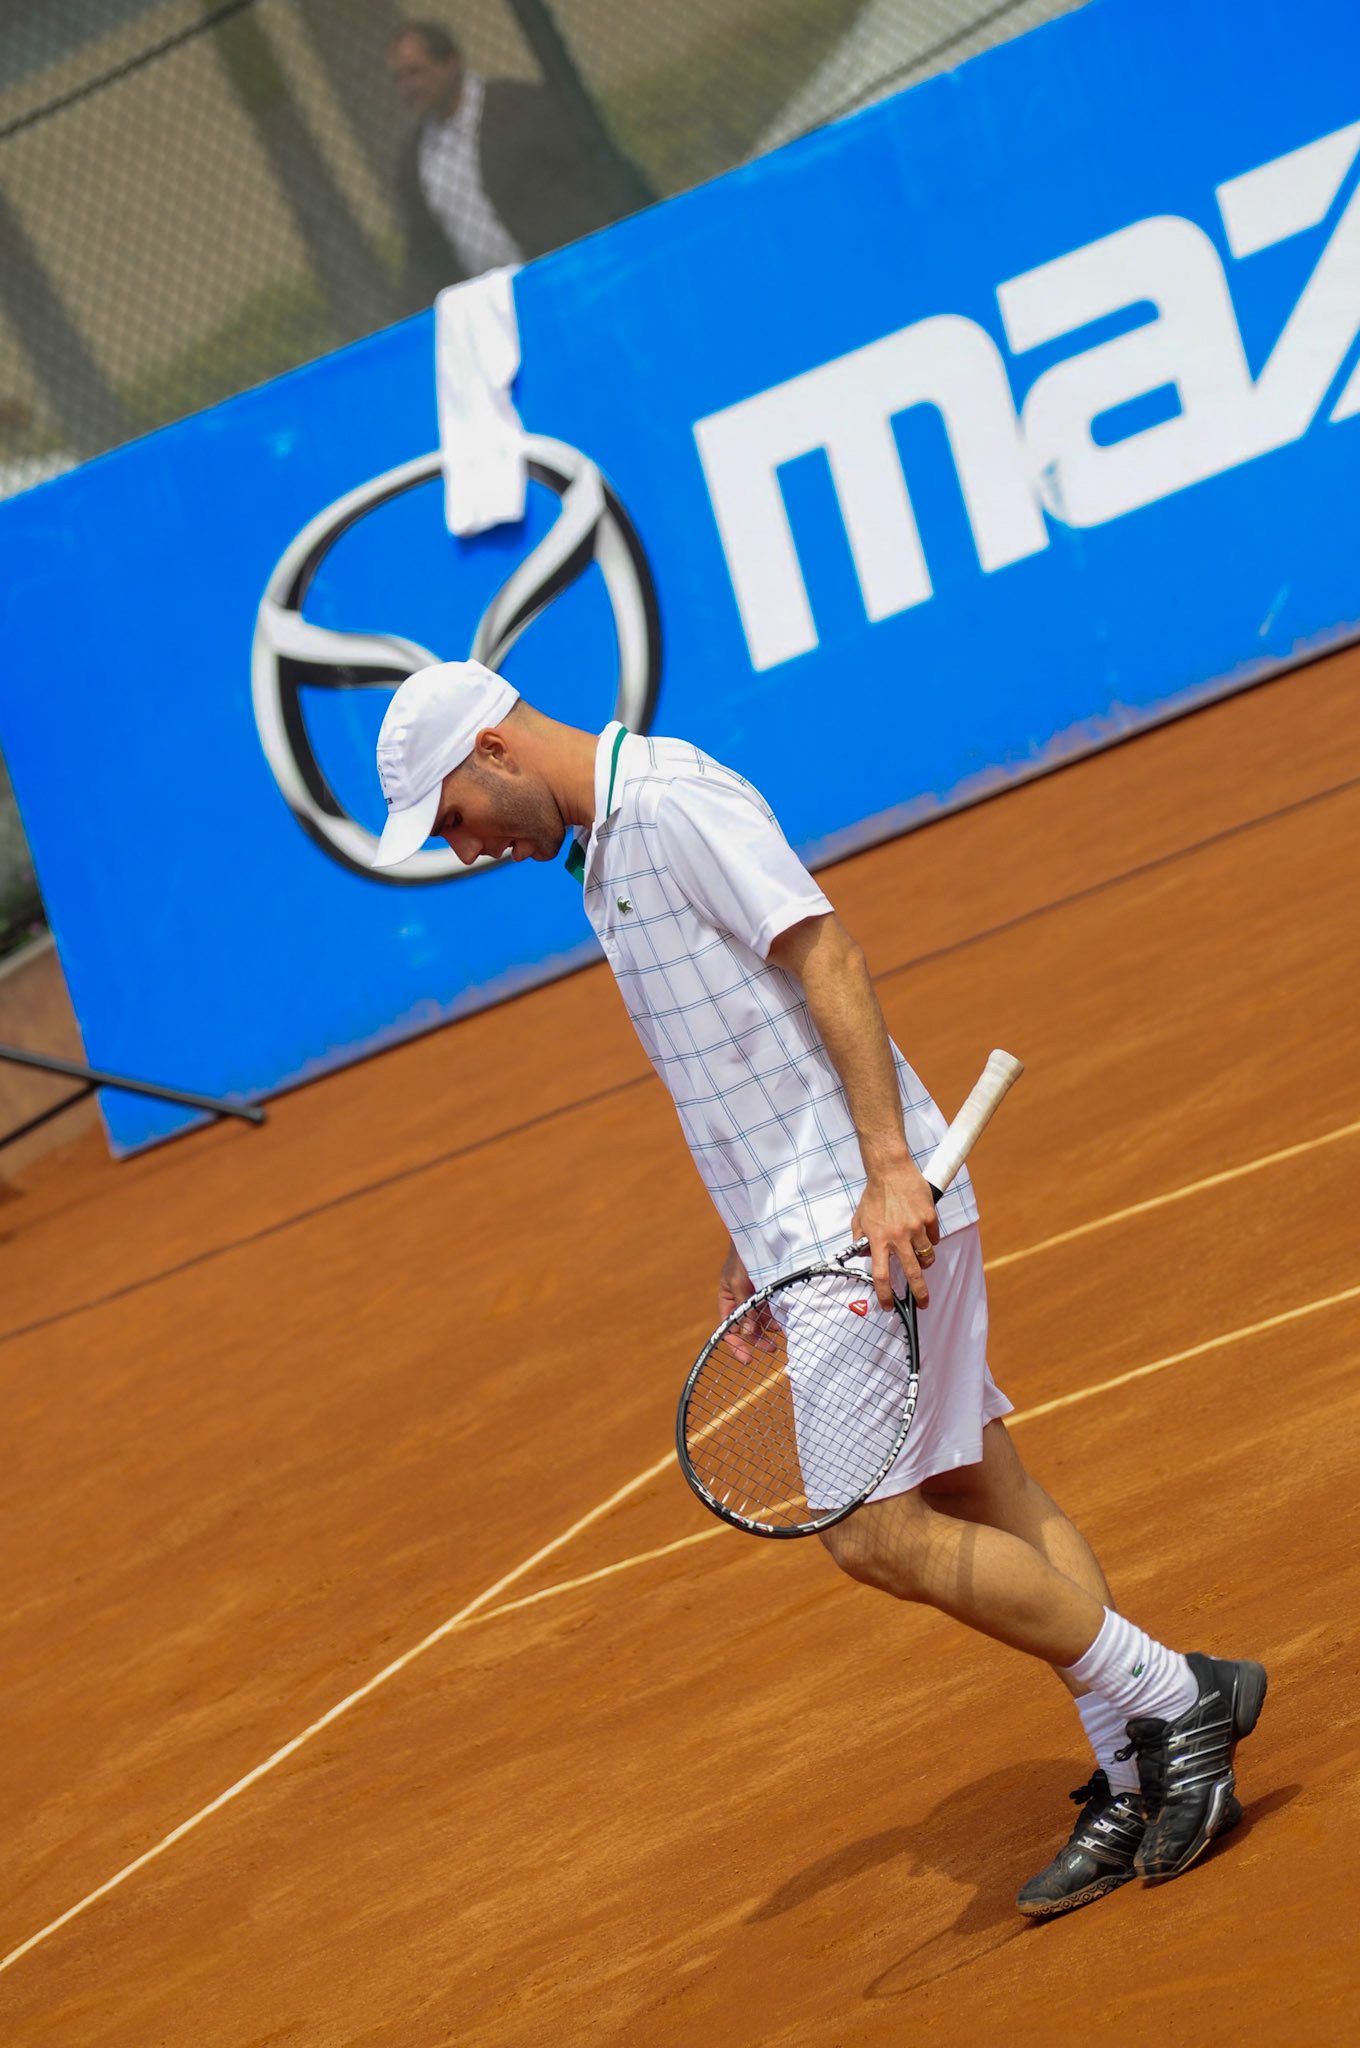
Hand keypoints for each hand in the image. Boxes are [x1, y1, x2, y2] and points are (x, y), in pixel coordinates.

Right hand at [717, 1240, 775, 1363]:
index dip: (736, 1345)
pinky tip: (785, 1320)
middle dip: (758, 1339)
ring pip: (762, 1319)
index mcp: (728, 1298)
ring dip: (770, 1328)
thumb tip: (748, 1333)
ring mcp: (756, 1294)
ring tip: (782, 1331)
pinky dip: (778, 1316)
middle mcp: (741, 1299)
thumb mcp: (739, 1281)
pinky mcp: (770, 1289)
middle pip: (747, 1327)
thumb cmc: (743, 1254)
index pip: (728, 1328)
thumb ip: (744, 1308)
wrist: (761, 1231)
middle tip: (772, 1349)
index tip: (747, 1359)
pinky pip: (773, 1308)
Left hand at [852, 1161, 938, 1309]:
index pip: (881, 1275)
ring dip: (925, 1262)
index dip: (885, 1294)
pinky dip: (929, 1240)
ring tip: (921, 1258)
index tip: (889, 1306)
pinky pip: (933, 1238)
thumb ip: (861, 1239)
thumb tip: (866, 1256)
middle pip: (912, 1273)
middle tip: (923, 1302)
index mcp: (878, 1239)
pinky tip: (923, 1231)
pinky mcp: (929, 1218)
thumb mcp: (860, 1218)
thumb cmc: (875, 1194)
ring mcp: (916, 1227)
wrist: (890, 1170)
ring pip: (927, 1256)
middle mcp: (898, 1237)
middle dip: (919, 1292)